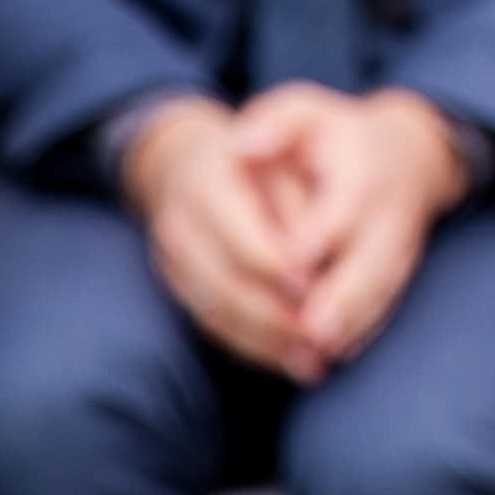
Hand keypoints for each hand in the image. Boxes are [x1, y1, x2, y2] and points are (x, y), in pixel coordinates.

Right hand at [123, 95, 319, 372]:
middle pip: (222, 281)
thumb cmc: (272, 143)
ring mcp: (171, 250)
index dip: (276, 264)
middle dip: (275, 316)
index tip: (316, 286)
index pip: (239, 232)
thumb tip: (309, 251)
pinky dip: (249, 345)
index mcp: (208, 172)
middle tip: (323, 337)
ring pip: (213, 309)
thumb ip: (299, 193)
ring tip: (314, 360)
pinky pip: (207, 321)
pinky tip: (290, 359)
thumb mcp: (294, 134)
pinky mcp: (173, 278)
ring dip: (265, 341)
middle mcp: (180, 216)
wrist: (199, 153)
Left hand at [233, 84, 476, 380]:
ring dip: (352, 322)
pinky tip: (334, 353)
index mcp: (361, 165)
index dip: (321, 230)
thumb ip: (273, 125)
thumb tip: (241, 146)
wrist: (405, 153)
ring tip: (321, 351)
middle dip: (343, 295)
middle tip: (314, 328)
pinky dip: (362, 329)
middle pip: (371, 256)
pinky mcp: (400, 268)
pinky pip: (386, 302)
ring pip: (381, 287)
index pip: (344, 202)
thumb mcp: (303, 112)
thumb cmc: (332, 135)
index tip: (295, 259)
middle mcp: (388, 207)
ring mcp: (399, 242)